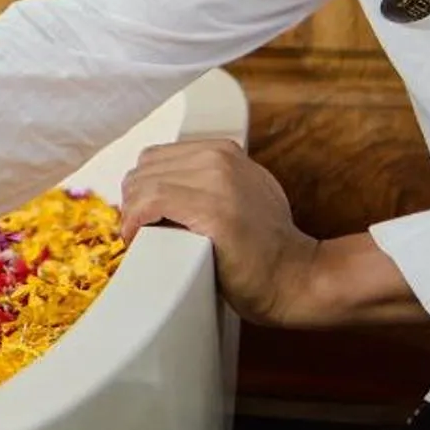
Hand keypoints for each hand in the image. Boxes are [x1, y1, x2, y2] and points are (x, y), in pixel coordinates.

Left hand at [117, 138, 321, 325]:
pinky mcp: (212, 210)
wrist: (297, 277)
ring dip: (131, 212)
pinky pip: (152, 202)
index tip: (140, 213)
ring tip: (138, 236)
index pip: (158, 157)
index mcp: (224, 151)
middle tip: (136, 229)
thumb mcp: (242, 195)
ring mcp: (217, 181)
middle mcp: (220, 159)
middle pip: (146, 167)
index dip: (141, 186)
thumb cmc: (267, 249)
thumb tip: (162, 189)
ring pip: (143, 183)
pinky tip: (137, 237)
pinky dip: (135, 220)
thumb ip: (208, 183)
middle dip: (132, 199)